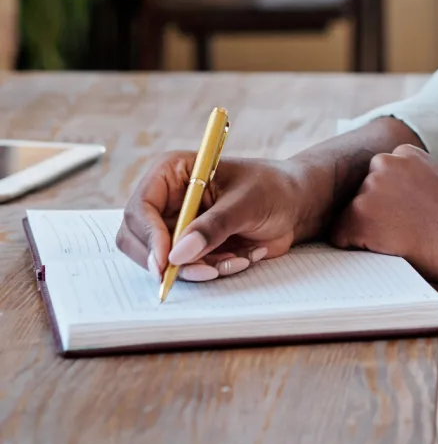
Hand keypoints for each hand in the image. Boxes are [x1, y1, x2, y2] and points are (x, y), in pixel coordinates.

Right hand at [117, 153, 307, 282]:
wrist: (294, 204)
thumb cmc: (272, 189)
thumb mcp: (247, 202)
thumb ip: (214, 226)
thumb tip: (178, 254)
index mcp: (174, 172)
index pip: (140, 207)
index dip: (149, 237)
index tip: (167, 261)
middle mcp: (167, 199)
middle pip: (137, 239)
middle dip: (169, 261)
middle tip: (203, 271)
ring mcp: (175, 224)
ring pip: (160, 260)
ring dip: (196, 268)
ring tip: (235, 258)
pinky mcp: (189, 246)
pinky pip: (184, 269)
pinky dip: (209, 270)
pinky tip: (239, 257)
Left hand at [330, 145, 437, 283]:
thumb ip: (413, 178)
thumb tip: (393, 194)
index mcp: (406, 152)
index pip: (381, 175)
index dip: (392, 200)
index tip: (408, 214)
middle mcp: (386, 163)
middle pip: (363, 191)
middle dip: (375, 211)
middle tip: (404, 229)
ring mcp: (371, 188)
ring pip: (351, 213)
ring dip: (367, 229)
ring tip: (402, 240)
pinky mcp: (359, 214)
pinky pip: (340, 235)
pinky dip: (354, 246)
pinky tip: (386, 249)